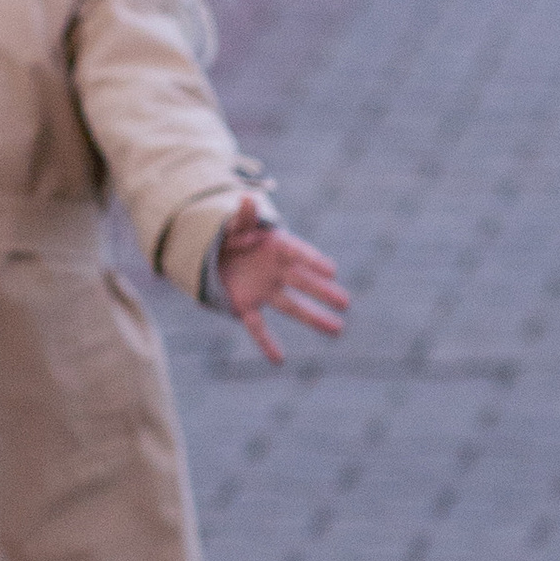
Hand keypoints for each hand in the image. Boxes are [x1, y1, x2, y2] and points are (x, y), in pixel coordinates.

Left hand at [217, 196, 348, 365]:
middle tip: (345, 302)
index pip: (299, 253)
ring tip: (337, 330)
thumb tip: (246, 200)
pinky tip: (279, 360)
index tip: (331, 270)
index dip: (313, 261)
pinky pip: (258, 327)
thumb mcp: (235, 223)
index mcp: (277, 247)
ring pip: (291, 306)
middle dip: (322, 292)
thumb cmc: (232, 234)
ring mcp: (264, 290)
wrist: (214, 253)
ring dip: (312, 318)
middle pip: (303, 282)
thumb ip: (243, 216)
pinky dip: (266, 343)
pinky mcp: (246, 305)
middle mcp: (277, 271)